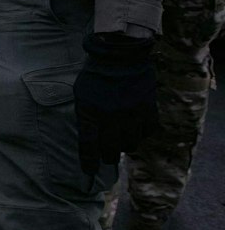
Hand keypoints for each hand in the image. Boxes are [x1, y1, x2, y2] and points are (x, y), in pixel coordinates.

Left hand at [75, 34, 158, 176]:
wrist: (120, 57)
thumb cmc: (95, 76)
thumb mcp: (80, 95)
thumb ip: (84, 117)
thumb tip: (89, 139)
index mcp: (90, 113)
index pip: (88, 146)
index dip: (88, 162)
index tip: (88, 171)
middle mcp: (111, 118)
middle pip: (110, 151)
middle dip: (107, 156)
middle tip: (106, 154)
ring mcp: (132, 116)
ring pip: (130, 145)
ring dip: (124, 144)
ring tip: (120, 136)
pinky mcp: (148, 111)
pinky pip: (146, 133)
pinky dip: (140, 133)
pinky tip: (134, 127)